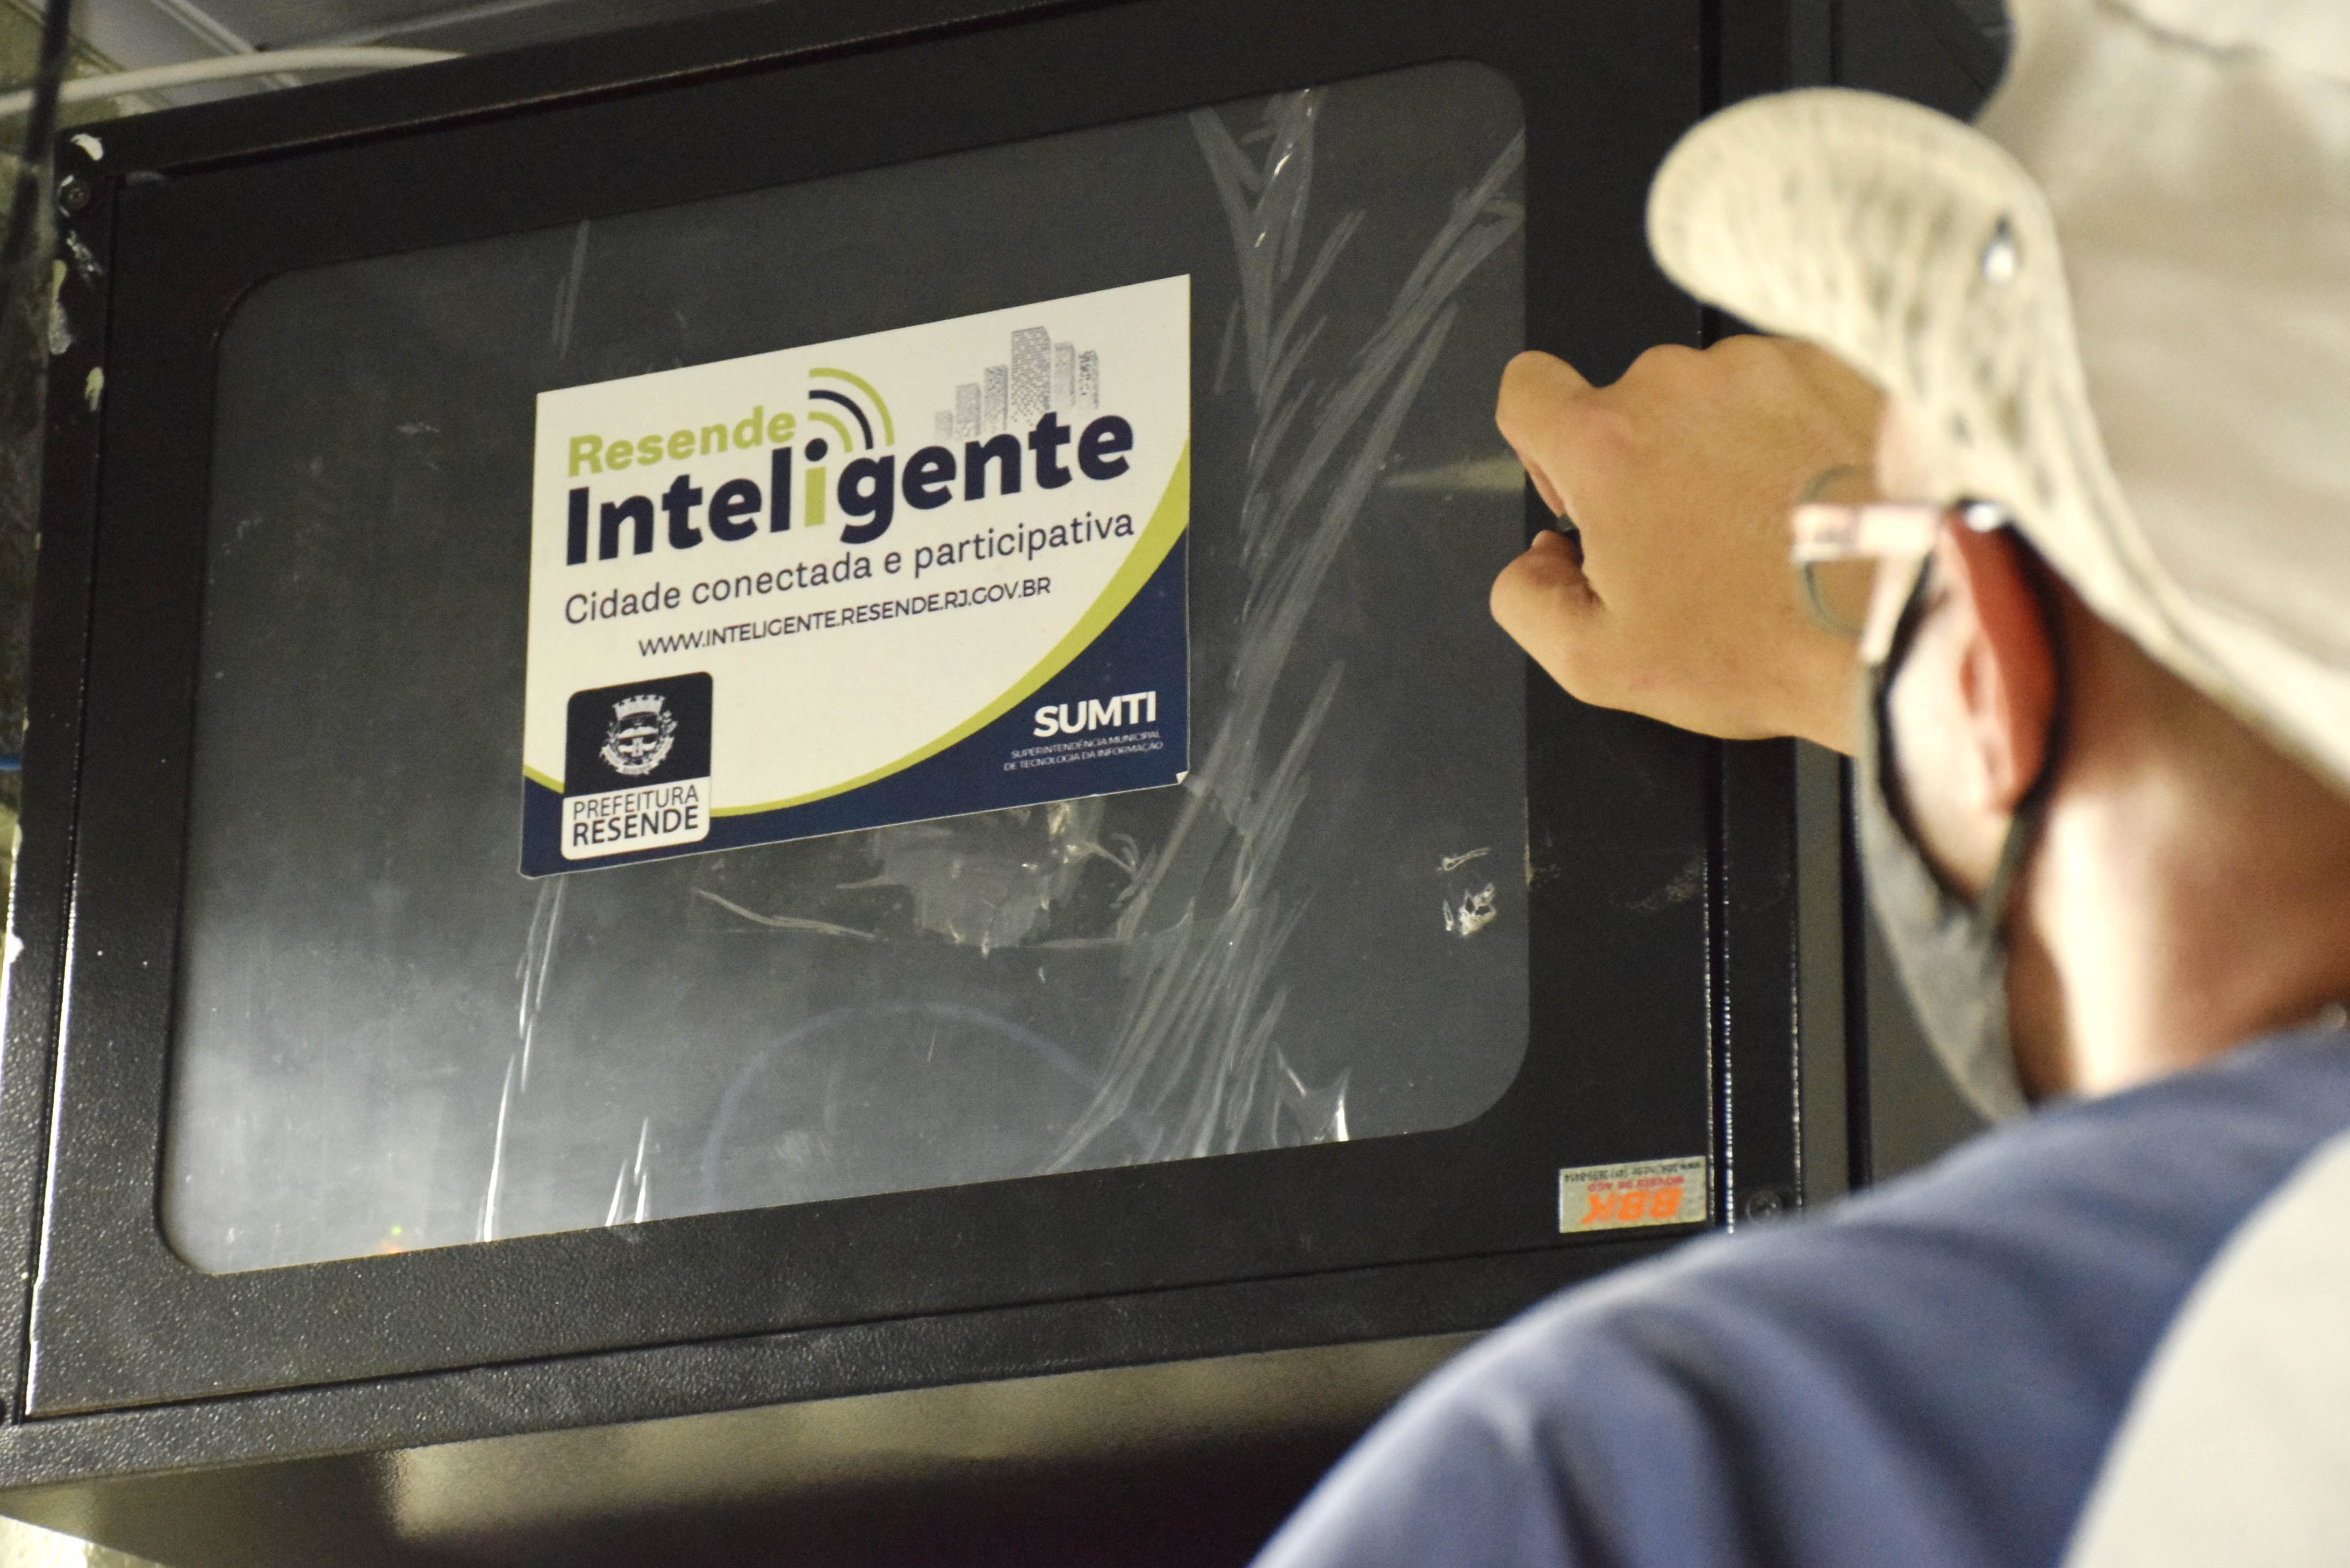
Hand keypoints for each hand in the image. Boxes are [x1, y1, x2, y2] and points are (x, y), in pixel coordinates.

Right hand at [1491, 336, 1880, 753]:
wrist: (1900, 621)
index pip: (1527, 390)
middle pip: (1628, 404)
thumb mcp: (1602, 663)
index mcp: (1607, 445)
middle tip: (1695, 543)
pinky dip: (1791, 435)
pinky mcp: (1835, 365)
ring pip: (1710, 397)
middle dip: (1646, 464)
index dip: (1541, 444)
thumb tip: (1532, 564)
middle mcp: (1679, 386)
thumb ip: (1527, 602)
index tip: (1581, 487)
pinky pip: (1785, 388)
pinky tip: (1813, 503)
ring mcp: (1763, 367)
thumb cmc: (1765, 643)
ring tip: (1769, 530)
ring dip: (1723, 447)